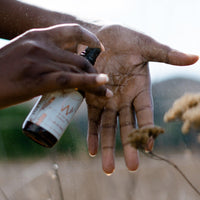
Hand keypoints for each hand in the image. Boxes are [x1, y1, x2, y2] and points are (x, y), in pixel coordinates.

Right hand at [0, 24, 111, 108]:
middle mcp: (41, 45)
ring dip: (95, 81)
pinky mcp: (38, 80)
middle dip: (93, 71)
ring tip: (104, 92)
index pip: (72, 31)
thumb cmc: (2, 71)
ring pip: (77, 70)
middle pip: (79, 57)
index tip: (100, 47)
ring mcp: (40, 61)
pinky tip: (103, 84)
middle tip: (100, 81)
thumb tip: (61, 65)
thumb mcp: (23, 53)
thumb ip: (42, 55)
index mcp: (37, 35)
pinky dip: (89, 82)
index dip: (90, 37)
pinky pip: (70, 80)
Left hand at [86, 25, 198, 173]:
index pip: (145, 113)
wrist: (100, 36)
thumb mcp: (147, 46)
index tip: (148, 148)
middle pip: (127, 125)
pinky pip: (93, 118)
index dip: (147, 129)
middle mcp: (124, 98)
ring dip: (107, 146)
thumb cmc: (125, 38)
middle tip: (131, 167)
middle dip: (128, 145)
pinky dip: (92, 134)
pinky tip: (92, 150)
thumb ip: (167, 55)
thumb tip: (195, 57)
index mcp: (139, 88)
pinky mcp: (92, 97)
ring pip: (108, 126)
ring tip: (107, 167)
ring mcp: (107, 99)